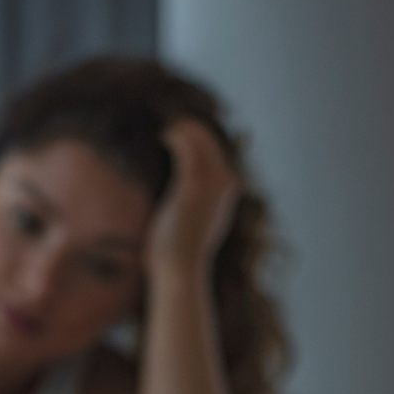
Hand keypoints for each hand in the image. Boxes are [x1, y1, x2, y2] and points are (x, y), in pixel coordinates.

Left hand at [147, 119, 239, 273]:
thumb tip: (176, 211)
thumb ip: (189, 212)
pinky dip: (177, 136)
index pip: (220, 156)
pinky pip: (188, 148)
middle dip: (194, 130)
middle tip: (175, 124)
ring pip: (201, 141)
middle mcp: (226, 185)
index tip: (186, 134)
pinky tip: (165, 135)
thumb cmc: (177, 256)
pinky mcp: (194, 184)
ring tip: (169, 128)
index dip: (204, 141)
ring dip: (185, 129)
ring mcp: (212, 183)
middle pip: (213, 143)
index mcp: (227, 194)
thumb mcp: (189, 228)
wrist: (179, 269)